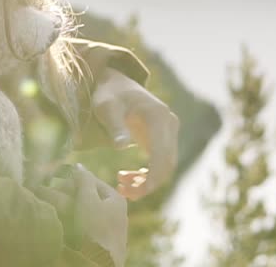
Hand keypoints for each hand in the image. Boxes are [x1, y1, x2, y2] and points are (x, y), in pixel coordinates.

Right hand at [36, 165, 126, 266]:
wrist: (100, 262)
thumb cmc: (96, 228)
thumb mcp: (88, 200)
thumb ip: (84, 180)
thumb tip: (79, 164)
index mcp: (115, 198)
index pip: (91, 181)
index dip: (73, 179)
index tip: (56, 181)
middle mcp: (114, 210)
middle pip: (87, 195)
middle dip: (67, 193)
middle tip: (48, 193)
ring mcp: (107, 226)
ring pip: (82, 210)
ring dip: (66, 206)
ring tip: (50, 205)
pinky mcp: (99, 239)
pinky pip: (83, 224)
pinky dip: (71, 219)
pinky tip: (61, 220)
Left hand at [92, 68, 179, 199]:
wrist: (115, 83)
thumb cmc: (109, 94)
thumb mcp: (106, 107)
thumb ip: (115, 125)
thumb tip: (122, 146)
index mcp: (158, 115)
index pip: (162, 152)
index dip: (153, 176)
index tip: (139, 191)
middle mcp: (169, 122)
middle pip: (167, 162)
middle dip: (149, 183)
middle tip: (124, 193)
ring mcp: (168, 130)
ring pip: (166, 165)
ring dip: (147, 180)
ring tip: (122, 186)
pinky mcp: (162, 137)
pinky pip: (160, 161)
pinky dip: (148, 174)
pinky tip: (129, 178)